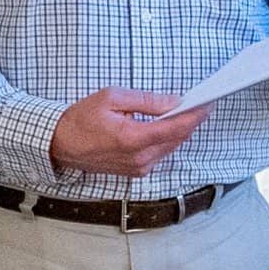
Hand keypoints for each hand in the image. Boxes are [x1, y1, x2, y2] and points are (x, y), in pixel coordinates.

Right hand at [50, 88, 211, 176]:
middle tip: (200, 103)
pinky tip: (167, 125)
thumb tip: (174, 101)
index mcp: (133, 139)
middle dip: (191, 120)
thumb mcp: (112, 98)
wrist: (61, 144)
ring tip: (186, 111)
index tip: (208, 103)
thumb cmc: (81, 119)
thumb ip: (146, 101)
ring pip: (171, 147)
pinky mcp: (136, 171)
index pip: (176, 128)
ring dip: (180, 130)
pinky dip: (167, 139)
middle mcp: (139, 158)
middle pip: (178, 138)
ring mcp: (138, 167)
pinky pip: (160, 153)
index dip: (195, 115)